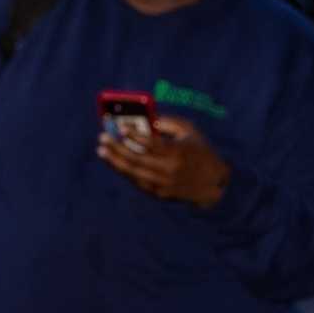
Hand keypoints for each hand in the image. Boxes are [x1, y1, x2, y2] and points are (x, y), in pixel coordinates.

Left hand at [97, 114, 231, 207]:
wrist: (212, 184)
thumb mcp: (190, 131)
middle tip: (102, 137)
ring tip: (102, 150)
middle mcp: (170, 169)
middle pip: (136, 158)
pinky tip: (114, 161)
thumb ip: (169, 122)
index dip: (133, 135)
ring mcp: (163, 183)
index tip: (119, 127)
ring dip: (114, 161)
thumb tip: (145, 119)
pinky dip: (124, 170)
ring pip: (133, 172)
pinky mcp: (159, 194)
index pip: (150, 143)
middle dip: (116, 147)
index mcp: (179, 151)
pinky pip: (137, 181)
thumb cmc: (199, 151)